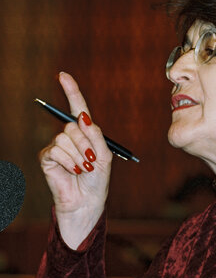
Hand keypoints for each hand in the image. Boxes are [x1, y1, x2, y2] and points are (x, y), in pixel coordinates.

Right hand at [39, 72, 112, 248]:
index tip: (63, 75)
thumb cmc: (98, 180)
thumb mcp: (104, 156)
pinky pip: (56, 150)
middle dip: (85, 144)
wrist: (87, 202)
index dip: (71, 91)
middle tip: (91, 162)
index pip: (77, 108)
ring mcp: (57, 146)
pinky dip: (68, 161)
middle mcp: (70, 136)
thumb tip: (82, 116)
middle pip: (72, 125)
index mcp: (85, 133)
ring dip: (78, 156)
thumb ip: (95, 135)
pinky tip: (73, 171)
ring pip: (64, 138)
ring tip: (83, 169)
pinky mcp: (47, 158)